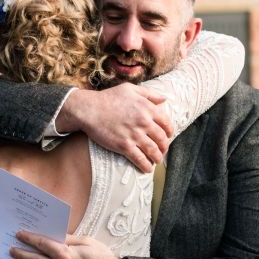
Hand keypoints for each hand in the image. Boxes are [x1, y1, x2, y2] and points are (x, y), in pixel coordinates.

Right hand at [57, 85, 171, 172]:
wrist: (89, 109)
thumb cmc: (108, 98)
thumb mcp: (130, 89)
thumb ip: (149, 94)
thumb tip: (164, 99)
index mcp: (147, 109)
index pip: (166, 123)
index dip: (169, 132)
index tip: (167, 136)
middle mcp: (144, 122)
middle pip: (162, 139)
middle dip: (164, 147)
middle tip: (162, 150)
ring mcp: (134, 135)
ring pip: (153, 151)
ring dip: (157, 158)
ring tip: (156, 161)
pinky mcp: (124, 146)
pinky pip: (139, 159)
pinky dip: (146, 166)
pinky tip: (147, 169)